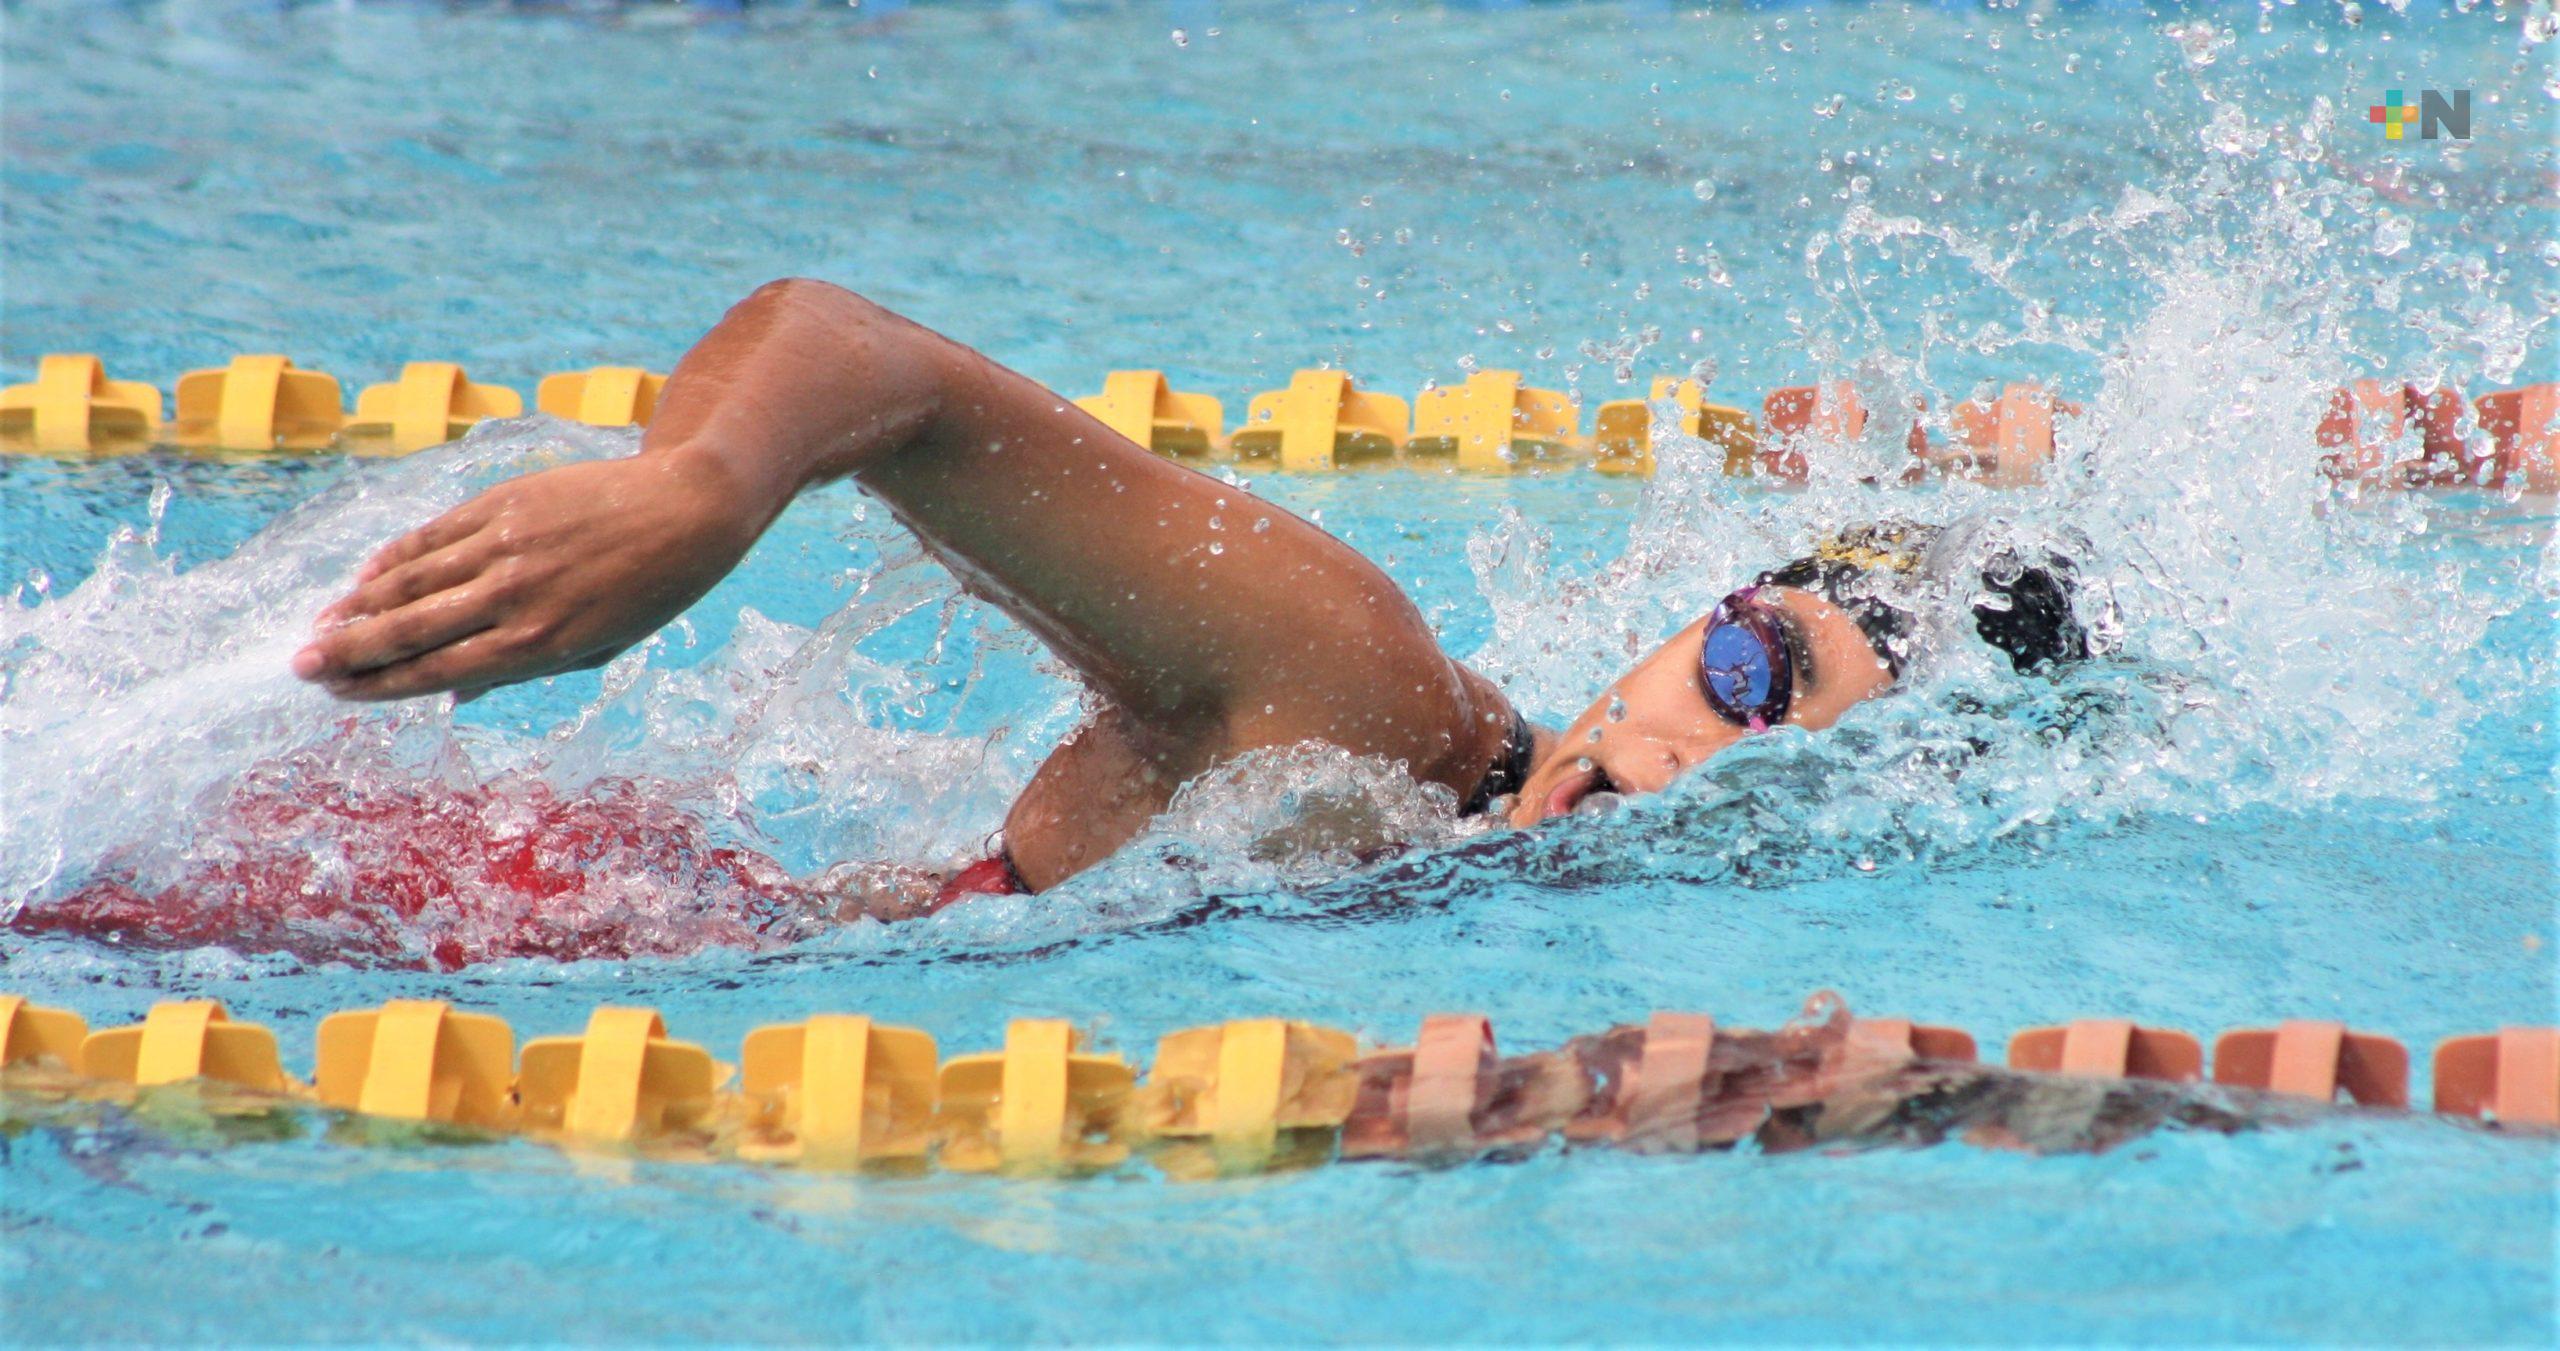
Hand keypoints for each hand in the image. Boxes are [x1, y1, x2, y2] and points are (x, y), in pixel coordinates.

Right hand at [295, 450, 767, 700]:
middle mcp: (514, 597)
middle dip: (349, 651)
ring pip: (411, 580)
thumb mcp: (595, 648)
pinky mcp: (502, 505)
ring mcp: (505, 547)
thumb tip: (451, 694)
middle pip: (410, 629)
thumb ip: (519, 670)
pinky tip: (365, 577)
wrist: (687, 510)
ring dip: (358, 605)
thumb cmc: (647, 591)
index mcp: (539, 644)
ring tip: (321, 626)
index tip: (339, 694)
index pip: (438, 670)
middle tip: (302, 666)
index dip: (381, 684)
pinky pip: (433, 536)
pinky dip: (393, 558)